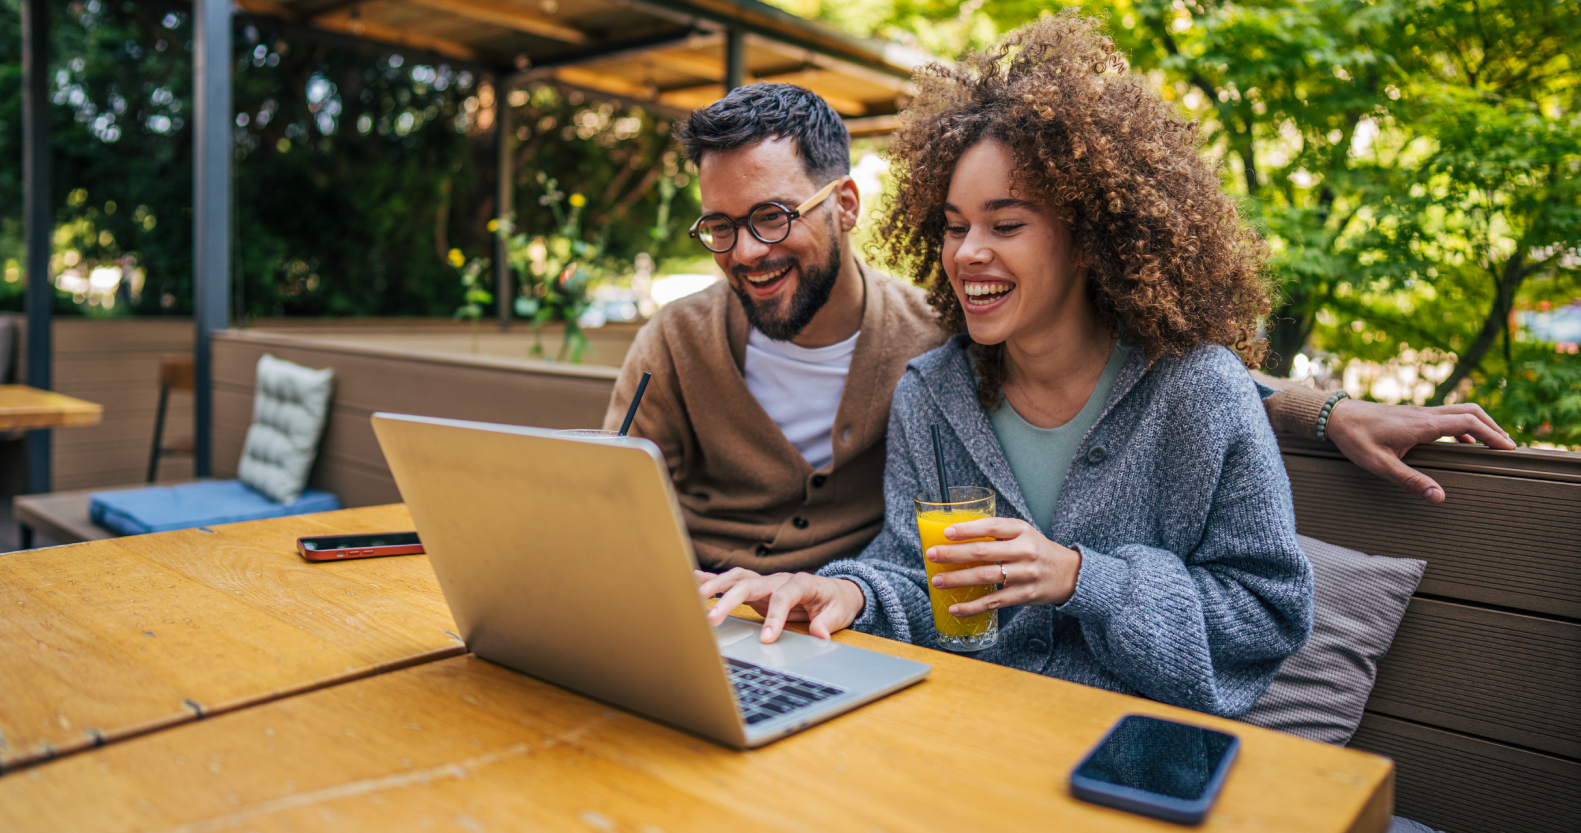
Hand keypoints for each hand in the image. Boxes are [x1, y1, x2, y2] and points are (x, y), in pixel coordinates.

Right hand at [695, 568, 865, 642]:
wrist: (837, 591)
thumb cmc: (836, 602)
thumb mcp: (838, 613)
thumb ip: (826, 623)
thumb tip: (819, 634)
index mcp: (801, 582)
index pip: (784, 596)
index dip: (774, 617)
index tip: (766, 639)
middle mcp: (779, 579)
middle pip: (750, 584)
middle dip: (729, 600)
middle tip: (713, 620)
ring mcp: (767, 582)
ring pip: (738, 578)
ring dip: (716, 585)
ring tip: (696, 596)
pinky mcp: (758, 589)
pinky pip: (734, 582)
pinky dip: (713, 579)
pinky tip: (693, 579)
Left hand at [926, 518, 1082, 616]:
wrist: (1069, 574)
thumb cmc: (1037, 550)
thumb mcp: (1022, 534)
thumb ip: (997, 533)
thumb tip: (956, 535)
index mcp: (1021, 530)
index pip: (991, 526)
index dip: (967, 529)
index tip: (946, 532)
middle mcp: (1024, 551)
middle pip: (983, 551)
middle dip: (953, 554)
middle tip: (931, 555)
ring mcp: (1025, 574)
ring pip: (985, 577)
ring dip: (958, 579)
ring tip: (937, 581)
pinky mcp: (1024, 595)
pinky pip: (993, 602)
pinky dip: (972, 606)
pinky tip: (955, 608)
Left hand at [1325, 399, 1515, 503]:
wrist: (1335, 416)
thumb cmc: (1356, 439)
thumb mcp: (1381, 465)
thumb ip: (1411, 481)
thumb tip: (1439, 497)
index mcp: (1424, 425)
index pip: (1470, 423)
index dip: (1493, 435)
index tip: (1510, 450)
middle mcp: (1426, 414)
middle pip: (1472, 412)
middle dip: (1494, 427)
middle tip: (1509, 447)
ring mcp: (1419, 412)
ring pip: (1459, 411)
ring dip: (1479, 424)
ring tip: (1492, 445)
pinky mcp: (1412, 415)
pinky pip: (1445, 416)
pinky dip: (1462, 426)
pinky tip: (1462, 442)